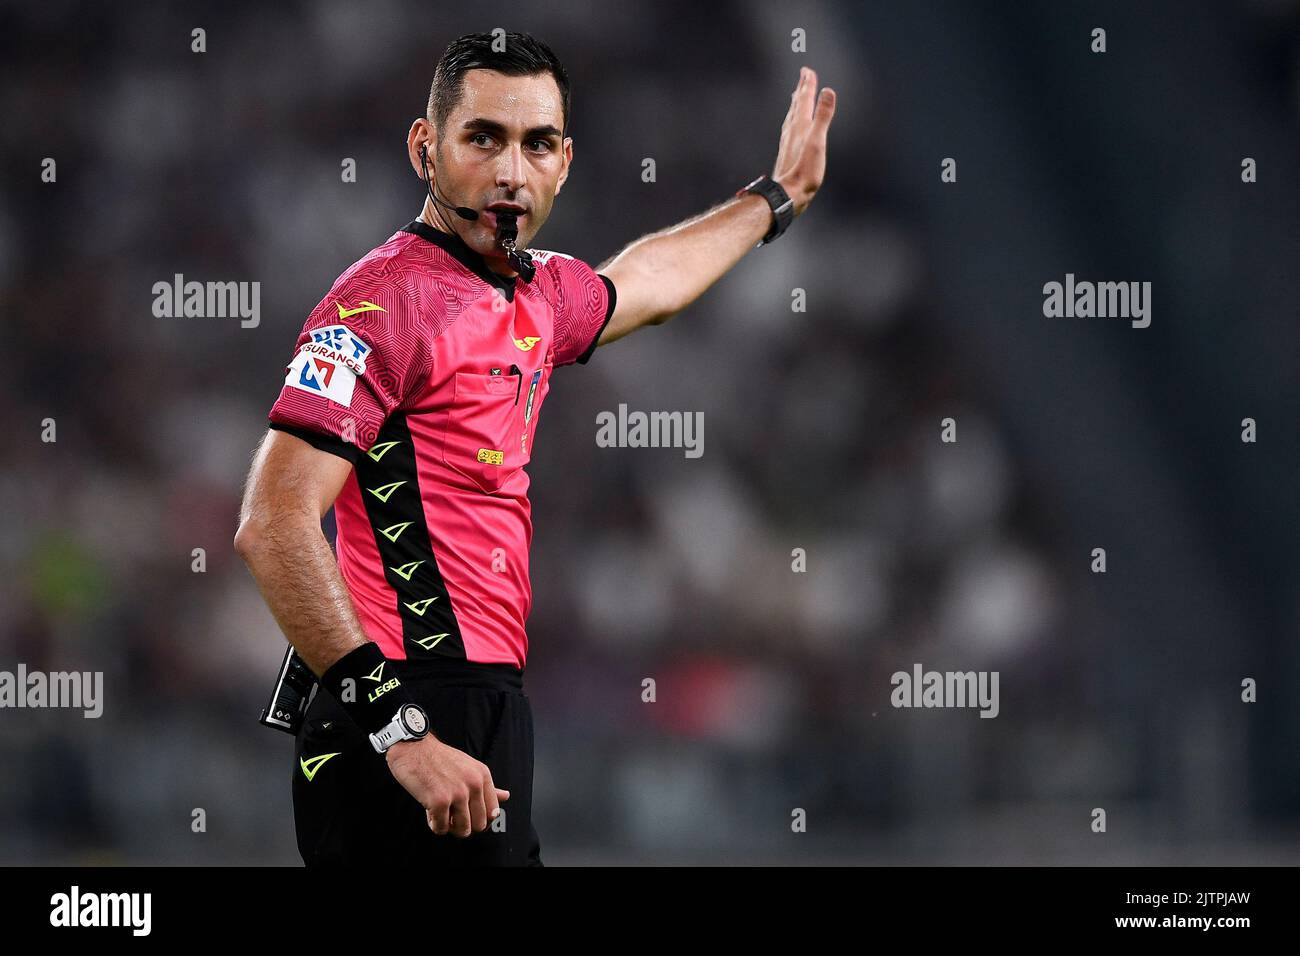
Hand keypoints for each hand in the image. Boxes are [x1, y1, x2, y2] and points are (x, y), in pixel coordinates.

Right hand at [385, 735, 509, 836]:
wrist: (413, 747)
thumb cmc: (437, 758)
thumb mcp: (468, 767)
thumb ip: (486, 785)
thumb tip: (505, 797)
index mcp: (482, 776)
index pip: (493, 812)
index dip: (480, 819)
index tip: (468, 816)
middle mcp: (473, 784)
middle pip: (480, 825)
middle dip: (465, 826)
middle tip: (452, 817)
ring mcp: (457, 793)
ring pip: (463, 830)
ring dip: (450, 828)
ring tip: (441, 815)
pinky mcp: (439, 801)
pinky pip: (441, 828)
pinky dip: (435, 825)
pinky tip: (429, 812)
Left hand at [772, 66, 836, 217]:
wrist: (788, 195)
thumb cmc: (805, 172)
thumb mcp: (817, 142)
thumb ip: (823, 117)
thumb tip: (828, 91)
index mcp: (800, 127)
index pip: (804, 100)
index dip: (807, 85)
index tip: (808, 71)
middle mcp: (792, 132)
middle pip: (796, 106)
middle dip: (801, 90)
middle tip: (803, 76)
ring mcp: (788, 143)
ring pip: (792, 117)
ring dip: (796, 104)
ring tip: (796, 97)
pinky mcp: (788, 154)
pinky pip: (790, 130)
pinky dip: (793, 122)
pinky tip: (792, 128)